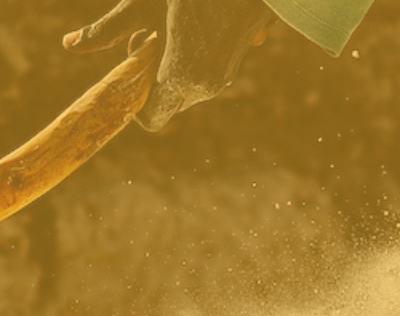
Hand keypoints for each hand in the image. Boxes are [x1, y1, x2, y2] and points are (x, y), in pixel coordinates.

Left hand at [63, 0, 275, 130]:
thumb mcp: (143, 3)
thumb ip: (107, 30)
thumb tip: (68, 45)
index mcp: (181, 76)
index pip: (151, 118)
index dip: (134, 104)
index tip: (128, 75)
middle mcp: (203, 87)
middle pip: (165, 100)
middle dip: (149, 75)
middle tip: (146, 35)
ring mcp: (220, 81)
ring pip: (182, 88)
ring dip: (168, 65)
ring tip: (170, 26)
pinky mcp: (230, 71)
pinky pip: (199, 77)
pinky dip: (186, 61)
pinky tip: (190, 28)